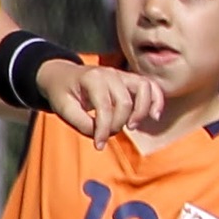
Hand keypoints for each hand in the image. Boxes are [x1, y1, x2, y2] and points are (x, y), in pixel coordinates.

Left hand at [42, 57, 159, 142]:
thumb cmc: (62, 93)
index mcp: (91, 78)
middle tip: (107, 135)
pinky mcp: (129, 80)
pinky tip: (154, 116)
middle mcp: (110, 73)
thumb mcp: (62, 108)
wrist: (62, 76)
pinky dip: (156, 100)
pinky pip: (151, 86)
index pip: (105, 107)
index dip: (104, 130)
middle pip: (125, 102)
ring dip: (141, 111)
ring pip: (145, 89)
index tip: (99, 145)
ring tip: (131, 127)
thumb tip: (100, 134)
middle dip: (118, 124)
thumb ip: (80, 122)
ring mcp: (122, 74)